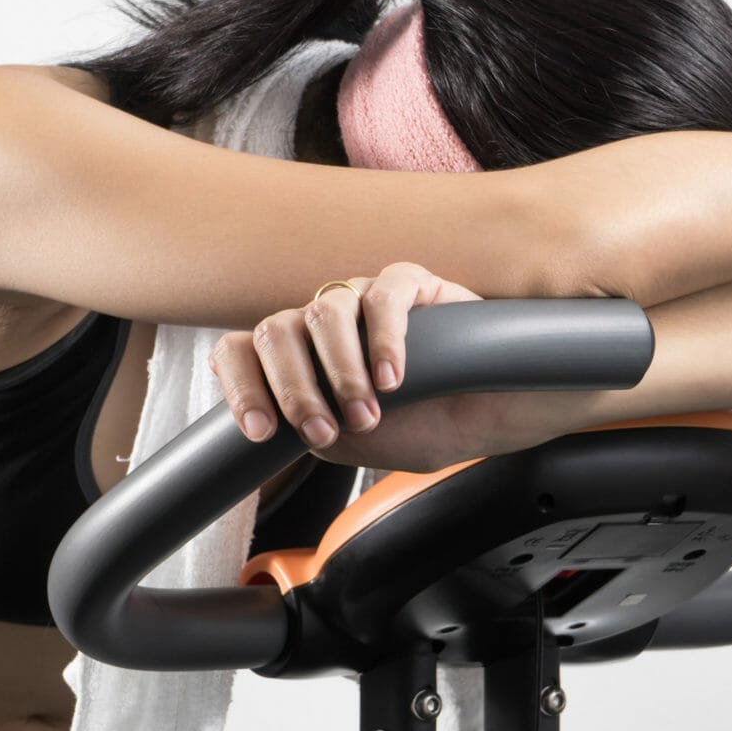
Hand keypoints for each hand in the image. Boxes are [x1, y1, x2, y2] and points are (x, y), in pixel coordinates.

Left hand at [208, 261, 551, 472]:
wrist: (492, 416)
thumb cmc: (425, 426)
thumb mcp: (351, 446)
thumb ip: (305, 430)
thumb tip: (265, 430)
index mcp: (299, 359)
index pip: (240, 351)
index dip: (241, 386)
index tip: (260, 432)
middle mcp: (323, 323)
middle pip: (274, 331)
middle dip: (292, 388)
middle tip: (323, 431)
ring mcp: (363, 299)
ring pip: (322, 312)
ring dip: (340, 371)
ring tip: (369, 412)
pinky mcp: (411, 284)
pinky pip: (382, 295)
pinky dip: (382, 339)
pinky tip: (394, 377)